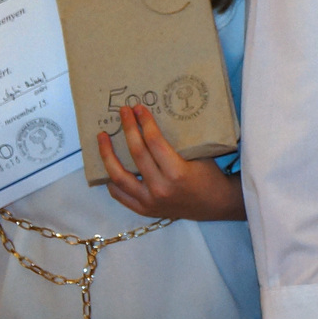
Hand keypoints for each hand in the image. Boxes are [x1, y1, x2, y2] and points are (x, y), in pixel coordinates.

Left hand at [97, 104, 245, 220]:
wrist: (215, 204)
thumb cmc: (209, 176)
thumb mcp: (199, 155)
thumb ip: (176, 143)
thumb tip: (154, 121)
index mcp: (177, 172)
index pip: (154, 142)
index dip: (145, 122)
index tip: (138, 108)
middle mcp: (160, 188)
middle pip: (136, 154)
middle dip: (128, 129)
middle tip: (123, 112)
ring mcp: (149, 201)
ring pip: (119, 176)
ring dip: (107, 155)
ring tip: (102, 137)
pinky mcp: (144, 210)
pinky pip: (120, 194)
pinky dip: (112, 179)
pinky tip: (109, 165)